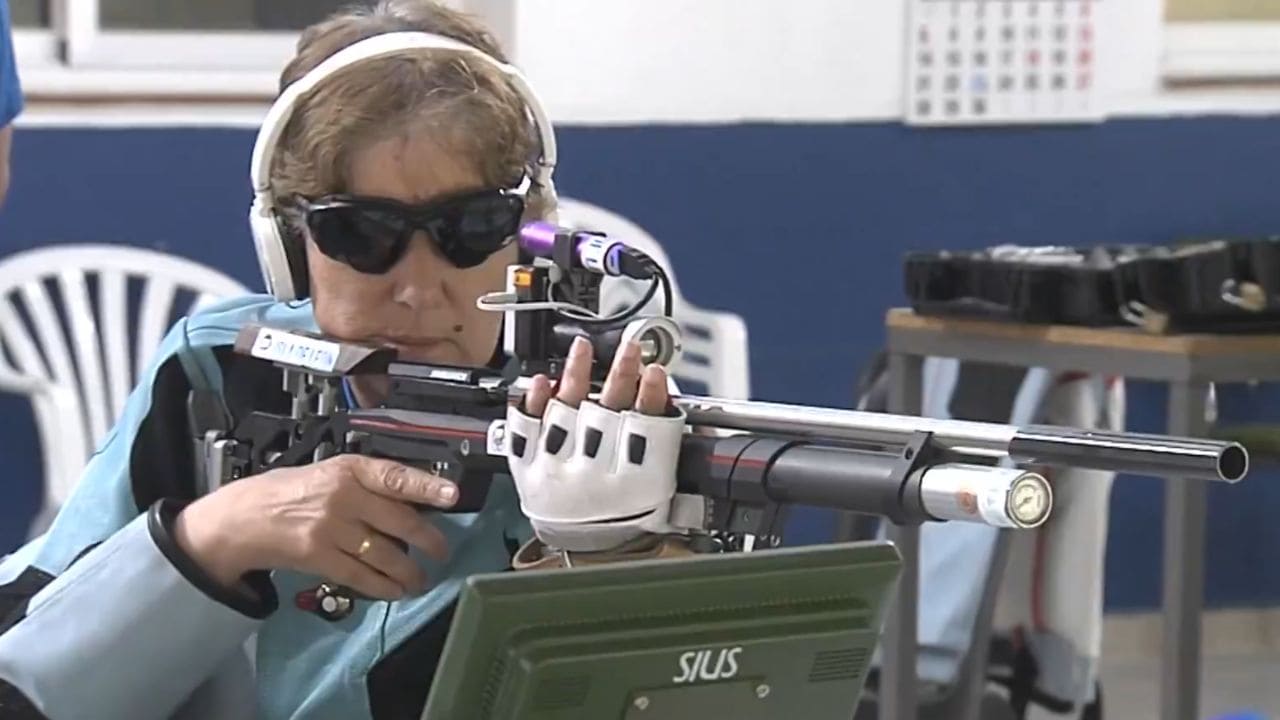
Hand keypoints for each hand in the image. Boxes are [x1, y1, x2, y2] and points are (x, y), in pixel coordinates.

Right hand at [173, 455, 457, 599]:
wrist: (242, 518)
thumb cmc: (290, 492)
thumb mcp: (329, 474)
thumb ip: (366, 485)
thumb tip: (412, 501)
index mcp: (348, 469)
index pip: (394, 475)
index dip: (426, 486)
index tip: (453, 496)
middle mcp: (342, 496)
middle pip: (398, 520)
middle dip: (429, 540)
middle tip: (443, 552)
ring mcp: (330, 528)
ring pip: (385, 554)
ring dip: (409, 571)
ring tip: (421, 579)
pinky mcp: (318, 557)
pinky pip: (361, 576)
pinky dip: (383, 587)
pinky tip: (396, 591)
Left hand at [507, 335, 684, 551]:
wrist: (588, 546)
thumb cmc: (626, 515)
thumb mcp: (658, 485)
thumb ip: (666, 444)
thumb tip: (673, 402)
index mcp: (630, 484)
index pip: (645, 431)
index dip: (651, 397)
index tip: (656, 372)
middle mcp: (591, 478)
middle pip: (605, 415)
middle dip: (619, 376)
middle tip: (630, 350)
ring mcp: (556, 471)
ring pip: (565, 414)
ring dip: (575, 376)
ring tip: (584, 349)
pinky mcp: (529, 469)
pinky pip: (526, 430)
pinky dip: (532, 403)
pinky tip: (543, 381)